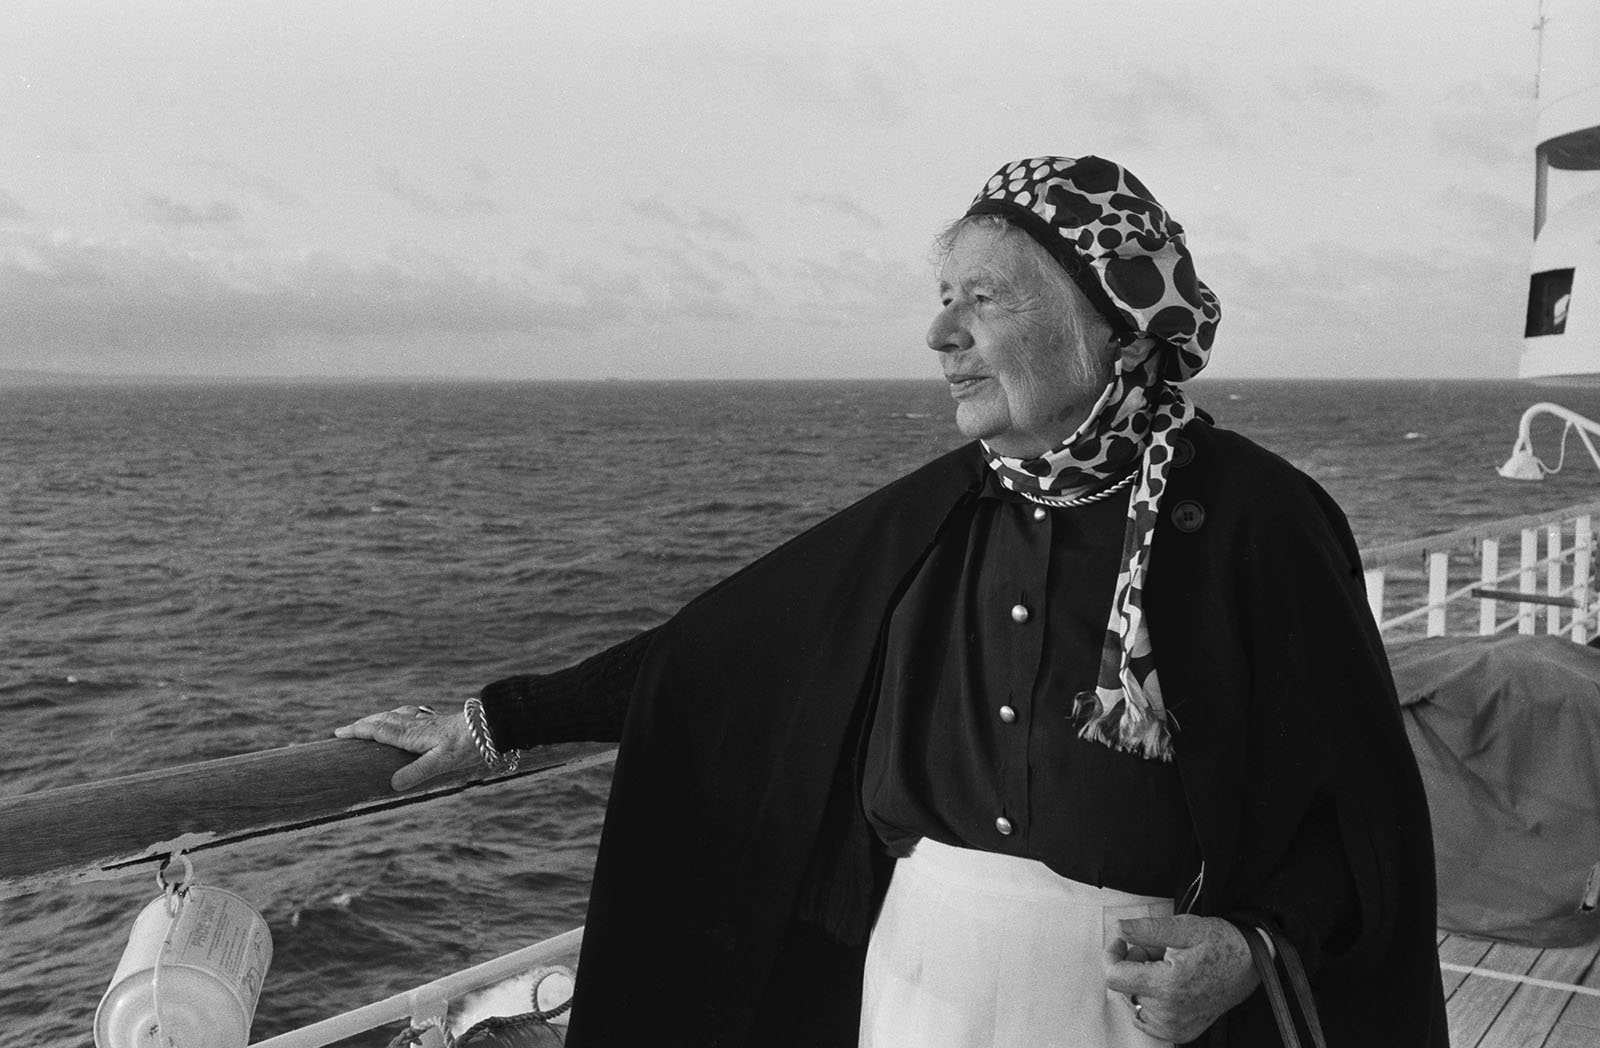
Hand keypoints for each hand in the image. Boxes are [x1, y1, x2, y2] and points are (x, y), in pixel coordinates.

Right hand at [334, 704, 482, 791]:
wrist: (489, 728)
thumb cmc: (465, 746)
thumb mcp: (440, 764)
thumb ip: (416, 773)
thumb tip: (392, 785)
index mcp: (411, 735)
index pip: (377, 730)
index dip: (358, 732)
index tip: (339, 734)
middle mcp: (415, 725)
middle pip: (382, 720)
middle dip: (362, 724)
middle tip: (345, 731)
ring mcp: (426, 721)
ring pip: (395, 715)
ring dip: (378, 718)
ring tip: (367, 722)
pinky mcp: (437, 721)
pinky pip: (410, 714)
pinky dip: (398, 715)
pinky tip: (403, 717)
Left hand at [1103, 915, 1259, 1043]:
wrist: (1252, 965)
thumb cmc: (1221, 943)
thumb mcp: (1184, 927)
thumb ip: (1146, 929)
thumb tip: (1118, 928)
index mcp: (1168, 986)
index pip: (1114, 977)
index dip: (1112, 954)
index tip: (1123, 941)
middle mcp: (1169, 1012)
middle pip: (1125, 987)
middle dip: (1134, 964)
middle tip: (1158, 950)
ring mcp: (1175, 1027)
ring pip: (1134, 1002)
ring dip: (1143, 982)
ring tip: (1169, 966)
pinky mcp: (1180, 1033)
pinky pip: (1147, 1018)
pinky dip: (1150, 1000)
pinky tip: (1169, 985)